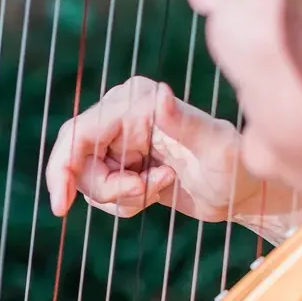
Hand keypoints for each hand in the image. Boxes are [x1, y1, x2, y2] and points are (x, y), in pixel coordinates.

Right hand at [46, 77, 255, 223]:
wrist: (240, 193)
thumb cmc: (237, 168)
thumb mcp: (217, 148)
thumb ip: (186, 122)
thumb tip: (161, 94)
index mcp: (137, 100)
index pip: (79, 133)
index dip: (62, 169)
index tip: (61, 206)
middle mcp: (121, 113)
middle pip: (78, 161)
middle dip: (106, 188)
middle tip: (145, 194)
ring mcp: (118, 138)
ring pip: (87, 180)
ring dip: (121, 196)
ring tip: (161, 186)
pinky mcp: (120, 162)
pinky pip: (100, 191)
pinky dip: (125, 201)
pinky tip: (157, 190)